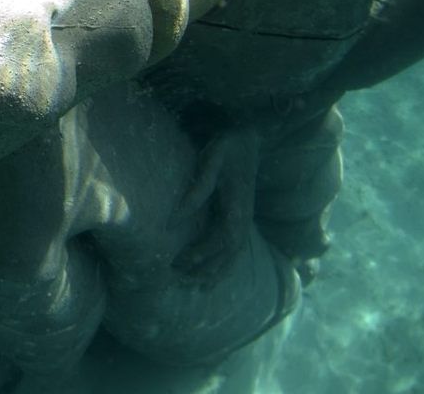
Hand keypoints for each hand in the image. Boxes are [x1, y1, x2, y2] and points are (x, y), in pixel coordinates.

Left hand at [170, 126, 259, 279]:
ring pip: (233, 256)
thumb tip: (173, 221)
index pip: (222, 240)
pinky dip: (222, 265)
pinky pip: (233, 249)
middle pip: (228, 255)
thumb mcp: (210, 162)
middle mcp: (244, 219)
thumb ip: (196, 191)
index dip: (202, 254)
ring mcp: (244, 220)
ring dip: (214, 272)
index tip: (180, 262)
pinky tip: (209, 275)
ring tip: (193, 286)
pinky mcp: (239, 218)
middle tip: (179, 279)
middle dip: (205, 270)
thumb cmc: (228, 147)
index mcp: (238, 207)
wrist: (250, 137)